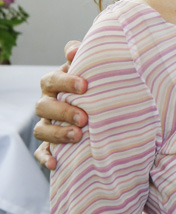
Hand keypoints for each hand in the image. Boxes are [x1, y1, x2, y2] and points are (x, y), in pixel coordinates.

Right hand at [32, 41, 86, 169]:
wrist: (96, 101)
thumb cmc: (92, 81)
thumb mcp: (89, 67)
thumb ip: (82, 55)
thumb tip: (74, 50)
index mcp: (54, 84)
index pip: (51, 80)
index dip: (65, 82)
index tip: (85, 86)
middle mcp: (47, 103)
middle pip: (43, 106)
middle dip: (63, 112)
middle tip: (84, 117)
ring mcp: (47, 123)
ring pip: (41, 129)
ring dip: (57, 133)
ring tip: (78, 136)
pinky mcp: (49, 143)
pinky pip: (41, 151)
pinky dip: (46, 157)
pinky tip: (56, 163)